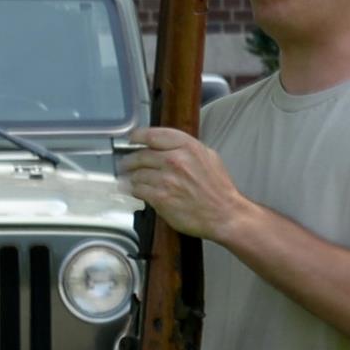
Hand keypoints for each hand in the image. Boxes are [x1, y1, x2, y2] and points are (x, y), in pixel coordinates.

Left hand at [113, 124, 245, 244]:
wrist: (224, 214)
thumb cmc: (218, 189)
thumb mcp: (208, 157)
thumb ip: (187, 148)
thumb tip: (167, 145)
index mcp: (188, 147)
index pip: (153, 135)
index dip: (138, 136)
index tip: (132, 138)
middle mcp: (176, 160)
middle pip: (140, 155)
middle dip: (129, 161)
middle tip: (125, 164)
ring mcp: (166, 179)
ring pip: (136, 174)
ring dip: (131, 178)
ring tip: (132, 180)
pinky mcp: (160, 197)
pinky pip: (137, 190)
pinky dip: (134, 190)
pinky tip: (136, 191)